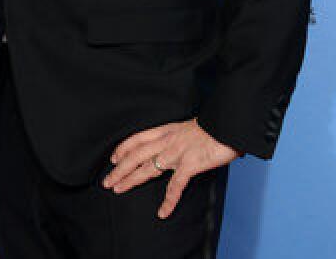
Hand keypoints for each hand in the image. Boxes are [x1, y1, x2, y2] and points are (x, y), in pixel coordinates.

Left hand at [101, 119, 237, 218]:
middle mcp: (167, 141)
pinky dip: (168, 202)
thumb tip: (179, 144)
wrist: (228, 123)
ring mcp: (177, 153)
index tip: (113, 158)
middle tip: (107, 181)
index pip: (138, 138)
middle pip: (136, 155)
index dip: (123, 148)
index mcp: (167, 130)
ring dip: (130, 180)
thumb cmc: (214, 125)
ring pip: (147, 168)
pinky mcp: (189, 165)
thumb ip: (180, 137)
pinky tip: (162, 212)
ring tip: (118, 189)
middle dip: (120, 169)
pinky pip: (175, 187)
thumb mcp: (190, 127)